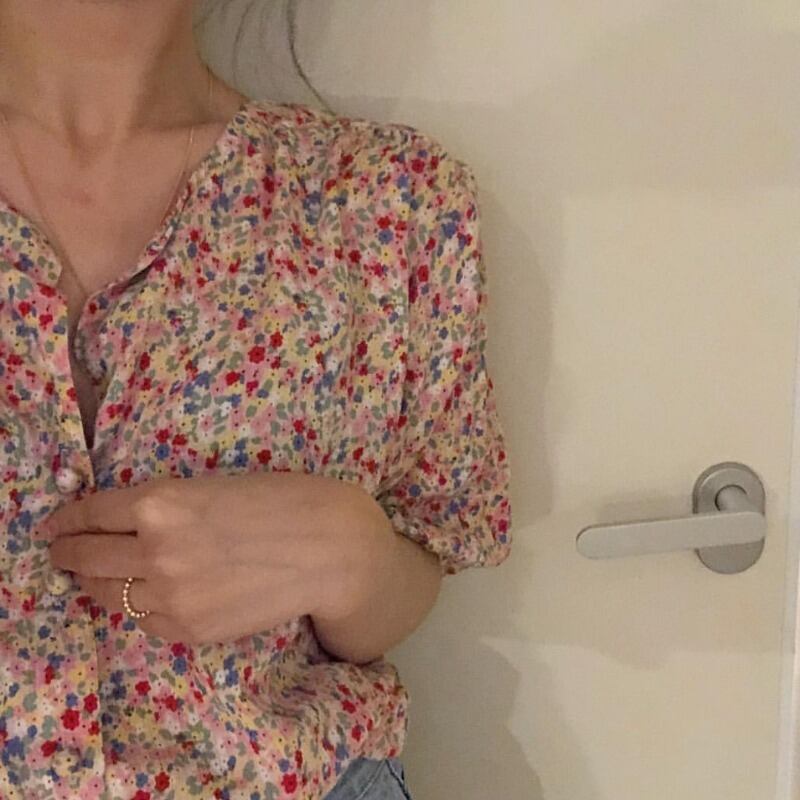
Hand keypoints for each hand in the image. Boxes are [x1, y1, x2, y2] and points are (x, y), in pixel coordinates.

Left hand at [41, 472, 395, 644]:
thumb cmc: (286, 501)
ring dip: (95, 583)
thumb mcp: (217, 485)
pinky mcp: (190, 630)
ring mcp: (170, 596)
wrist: (333, 551)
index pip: (90, 513)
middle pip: (86, 557)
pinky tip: (147, 596)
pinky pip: (145, 621)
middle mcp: (154, 550)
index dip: (66, 519)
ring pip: (108, 595)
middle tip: (63, 552)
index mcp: (161, 502)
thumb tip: (131, 521)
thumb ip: (169, 505)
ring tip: (94, 577)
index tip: (55, 525)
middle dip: (68, 553)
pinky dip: (138, 607)